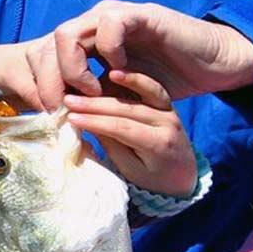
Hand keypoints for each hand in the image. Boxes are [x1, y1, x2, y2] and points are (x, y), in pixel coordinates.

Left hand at [47, 0, 252, 103]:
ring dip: (74, 67)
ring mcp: (117, 16)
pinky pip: (111, 25)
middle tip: (63, 106)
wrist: (211, 63)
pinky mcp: (141, 15)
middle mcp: (97, 23)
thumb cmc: (169, 79)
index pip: (49, 55)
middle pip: (53, 43)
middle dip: (52, 78)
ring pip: (71, 33)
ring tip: (89, 92)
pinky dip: (107, 49)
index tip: (52, 113)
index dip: (45, 84)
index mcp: (89, 40)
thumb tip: (63, 116)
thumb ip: (96, 96)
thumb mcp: (122, 93)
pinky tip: (116, 72)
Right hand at [66, 70, 197, 195]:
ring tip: (84, 86)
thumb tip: (86, 124)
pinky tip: (114, 72)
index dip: (95, 122)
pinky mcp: (166, 102)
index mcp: (159, 144)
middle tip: (68, 100)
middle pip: (126, 108)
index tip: (71, 118)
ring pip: (136, 94)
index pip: (122, 128)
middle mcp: (167, 123)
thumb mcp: (131, 170)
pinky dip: (133, 78)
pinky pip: (151, 87)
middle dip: (95, 104)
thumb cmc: (153, 179)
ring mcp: (169, 110)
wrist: (184, 175)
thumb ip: (112, 145)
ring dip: (108, 89)